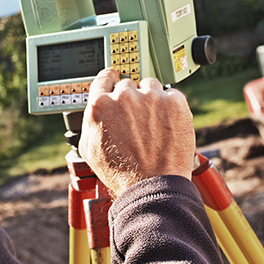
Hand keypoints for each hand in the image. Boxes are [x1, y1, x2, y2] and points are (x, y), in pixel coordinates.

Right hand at [79, 68, 195, 197]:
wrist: (153, 185)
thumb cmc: (122, 173)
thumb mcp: (90, 148)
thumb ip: (91, 120)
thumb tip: (96, 109)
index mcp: (101, 105)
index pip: (104, 78)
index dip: (110, 80)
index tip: (115, 79)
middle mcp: (124, 96)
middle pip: (129, 84)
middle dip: (132, 98)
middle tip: (138, 120)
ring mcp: (151, 97)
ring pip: (151, 86)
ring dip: (152, 100)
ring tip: (154, 125)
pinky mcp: (174, 102)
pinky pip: (172, 95)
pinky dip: (171, 107)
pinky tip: (168, 126)